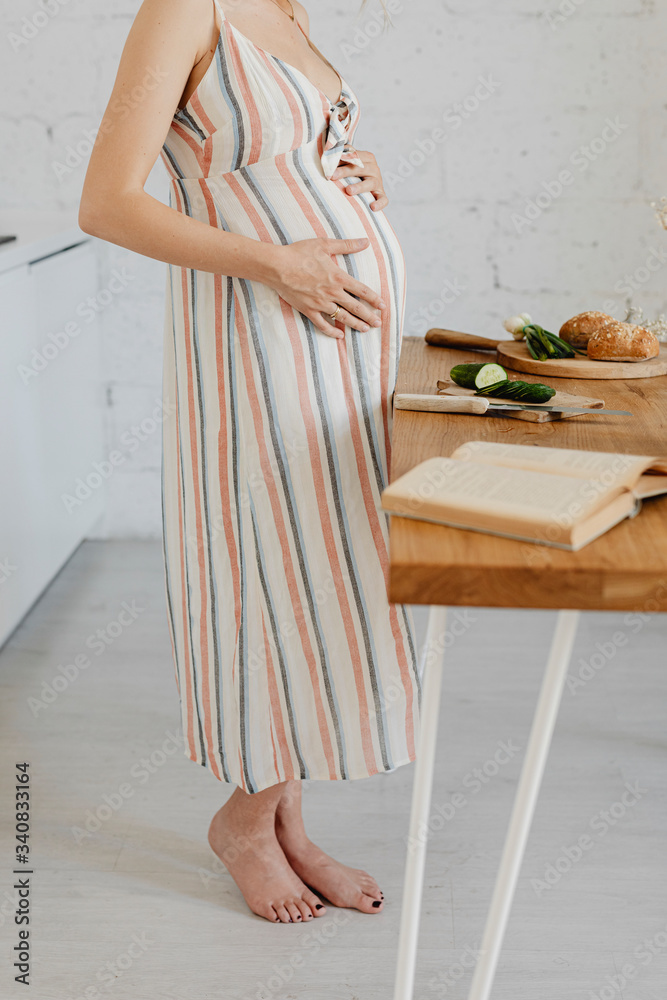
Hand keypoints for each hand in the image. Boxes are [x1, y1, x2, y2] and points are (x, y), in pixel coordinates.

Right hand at [265, 237, 384, 339]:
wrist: (277, 266)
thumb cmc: (299, 253)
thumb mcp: (324, 244)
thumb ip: (347, 245)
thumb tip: (365, 241)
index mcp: (338, 277)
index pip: (362, 291)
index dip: (374, 299)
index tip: (383, 306)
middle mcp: (332, 292)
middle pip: (355, 307)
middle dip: (369, 316)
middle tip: (378, 323)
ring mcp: (320, 303)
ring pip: (342, 317)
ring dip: (355, 324)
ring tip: (365, 329)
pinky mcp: (308, 310)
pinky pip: (323, 324)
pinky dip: (332, 331)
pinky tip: (340, 336)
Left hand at [331, 150, 387, 211]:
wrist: (365, 186)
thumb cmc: (352, 173)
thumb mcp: (348, 163)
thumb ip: (340, 157)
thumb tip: (327, 154)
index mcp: (367, 158)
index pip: (355, 155)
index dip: (343, 158)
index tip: (330, 162)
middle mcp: (374, 169)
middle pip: (361, 168)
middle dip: (346, 171)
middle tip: (332, 176)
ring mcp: (378, 182)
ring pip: (371, 183)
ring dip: (360, 186)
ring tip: (348, 190)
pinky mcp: (381, 195)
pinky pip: (383, 200)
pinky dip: (379, 203)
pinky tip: (372, 207)